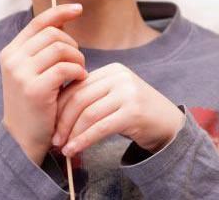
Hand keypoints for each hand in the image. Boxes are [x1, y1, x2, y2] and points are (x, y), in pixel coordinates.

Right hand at [0, 4, 86, 164]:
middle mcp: (12, 59)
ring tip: (79, 71)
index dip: (60, 12)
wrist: (23, 137)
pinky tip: (80, 79)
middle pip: (53, 34)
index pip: (38, 21)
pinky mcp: (34, 89)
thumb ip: (43, 47)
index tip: (78, 8)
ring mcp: (21, 74)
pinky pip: (65, 68)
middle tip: (77, 62)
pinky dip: (78, 71)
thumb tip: (64, 20)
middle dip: (72, 45)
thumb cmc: (35, 100)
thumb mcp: (33, 70)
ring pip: (61, 49)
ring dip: (77, 58)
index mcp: (11, 51)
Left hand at [53, 62, 185, 157]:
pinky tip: (74, 149)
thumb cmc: (135, 112)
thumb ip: (93, 94)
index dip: (59, 106)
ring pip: (88, 114)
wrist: (168, 123)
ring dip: (71, 134)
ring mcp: (128, 93)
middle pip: (80, 99)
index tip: (50, 124)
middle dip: (62, 121)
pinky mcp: (133, 112)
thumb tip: (56, 106)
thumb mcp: (114, 95)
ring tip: (63, 148)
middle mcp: (121, 77)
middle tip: (54, 139)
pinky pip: (100, 128)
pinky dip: (83, 140)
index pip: (77, 86)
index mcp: (113, 69)